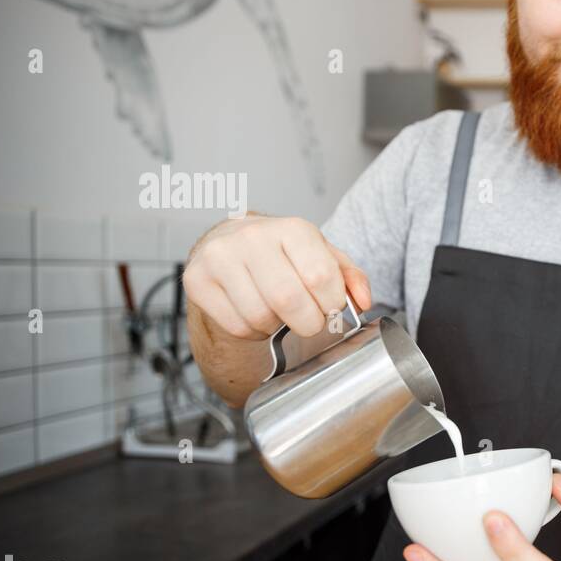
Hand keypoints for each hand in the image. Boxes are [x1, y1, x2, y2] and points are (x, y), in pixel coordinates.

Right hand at [182, 215, 370, 340]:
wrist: (231, 245)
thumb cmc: (282, 254)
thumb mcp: (322, 257)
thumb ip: (350, 277)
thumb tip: (363, 301)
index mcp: (291, 228)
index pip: (320, 277)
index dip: (331, 304)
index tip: (329, 307)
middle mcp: (251, 237)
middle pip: (289, 301)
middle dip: (308, 322)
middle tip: (308, 320)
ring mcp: (220, 258)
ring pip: (261, 317)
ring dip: (277, 327)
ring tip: (278, 313)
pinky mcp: (197, 281)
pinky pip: (237, 326)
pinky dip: (253, 331)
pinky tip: (255, 314)